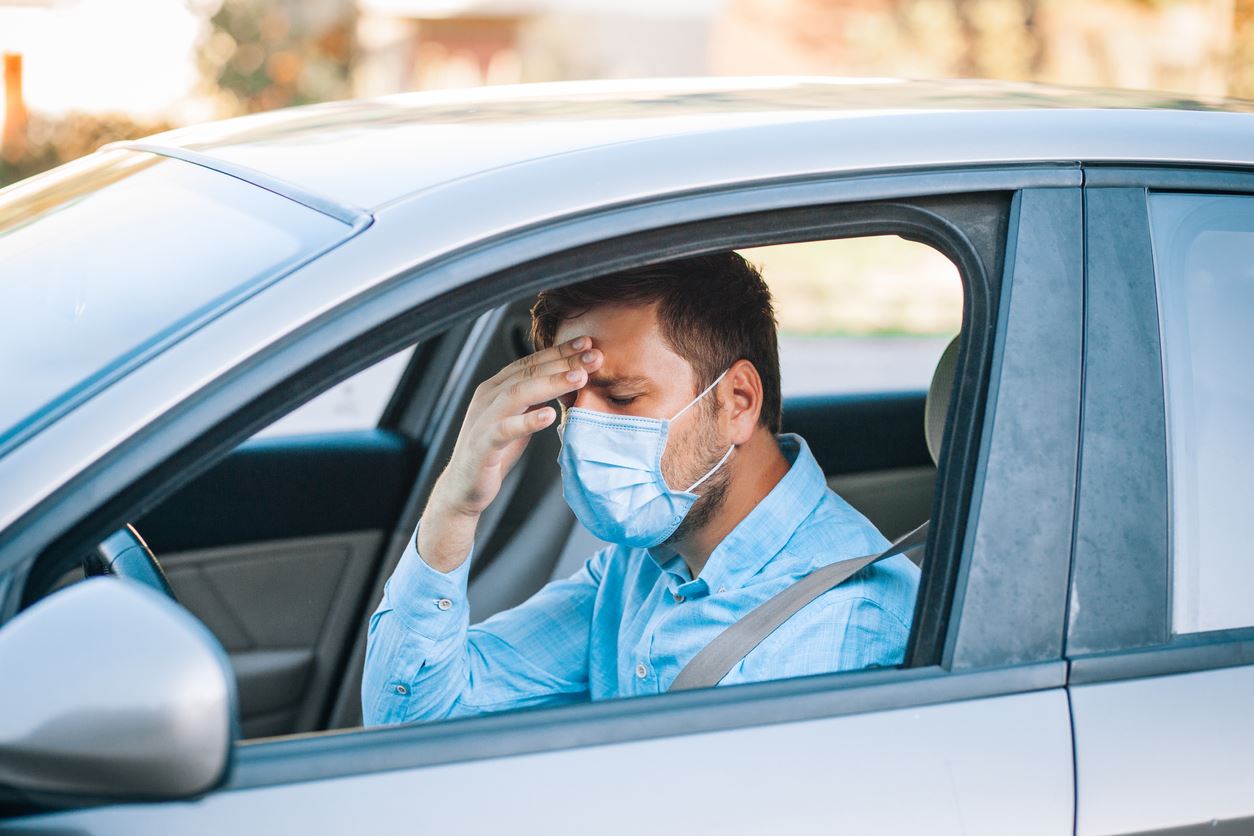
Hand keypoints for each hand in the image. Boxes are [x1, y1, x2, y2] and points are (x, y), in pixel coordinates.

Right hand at [417, 336, 602, 571]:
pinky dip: (527, 421)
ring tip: (578, 378)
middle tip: (593, 356)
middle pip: (529, 372)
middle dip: (563, 362)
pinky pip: (505, 429)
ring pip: (518, 393)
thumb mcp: (520, 419)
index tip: (588, 342)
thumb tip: (569, 383)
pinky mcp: (482, 444)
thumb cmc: (494, 451)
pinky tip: (549, 415)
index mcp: (497, 387)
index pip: (532, 362)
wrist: (463, 487)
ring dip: (550, 383)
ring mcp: (484, 419)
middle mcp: (488, 397)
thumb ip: (537, 400)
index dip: (559, 351)